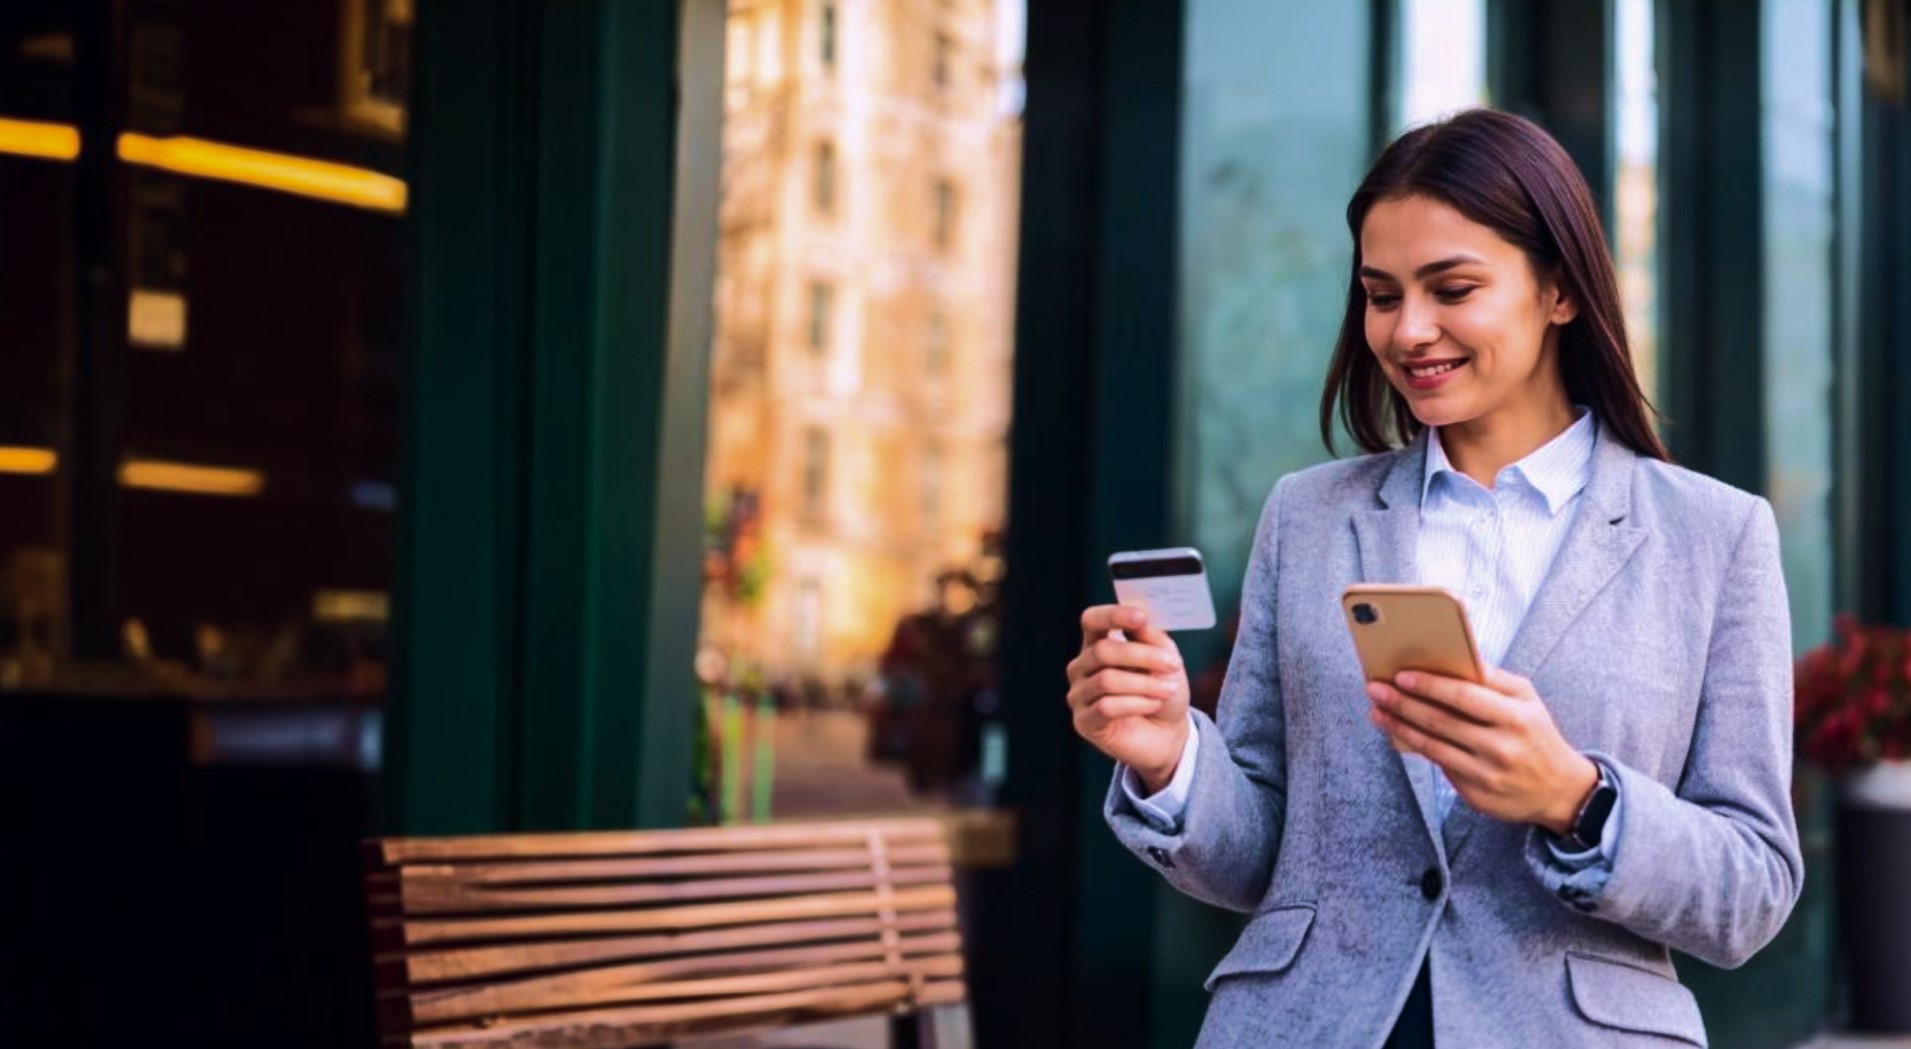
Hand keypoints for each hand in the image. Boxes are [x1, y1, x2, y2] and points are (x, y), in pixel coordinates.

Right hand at [1066, 605, 1190, 791]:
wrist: (1168, 735)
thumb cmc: (1163, 691)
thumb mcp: (1167, 659)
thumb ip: (1153, 639)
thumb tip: (1141, 623)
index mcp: (1098, 644)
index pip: (1092, 620)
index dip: (1113, 615)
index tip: (1142, 617)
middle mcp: (1082, 667)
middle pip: (1103, 651)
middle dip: (1142, 656)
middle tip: (1173, 664)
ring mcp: (1080, 695)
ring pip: (1107, 680)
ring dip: (1145, 684)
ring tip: (1167, 689)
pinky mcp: (1084, 722)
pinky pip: (1107, 706)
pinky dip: (1137, 703)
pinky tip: (1153, 704)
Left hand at [1366, 666, 1598, 834]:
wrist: (1561, 790)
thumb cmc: (1536, 734)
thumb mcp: (1527, 700)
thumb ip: (1493, 678)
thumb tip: (1455, 653)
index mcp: (1516, 717)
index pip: (1464, 696)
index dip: (1429, 685)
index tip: (1401, 675)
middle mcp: (1501, 747)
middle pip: (1441, 722)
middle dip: (1403, 703)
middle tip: (1376, 688)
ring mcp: (1487, 775)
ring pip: (1433, 747)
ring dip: (1399, 727)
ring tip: (1377, 711)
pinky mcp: (1476, 795)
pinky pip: (1440, 768)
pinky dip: (1416, 748)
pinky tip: (1397, 734)